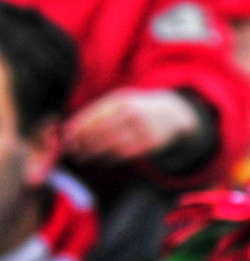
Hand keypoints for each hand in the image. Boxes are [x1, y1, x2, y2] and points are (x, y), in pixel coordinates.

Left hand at [64, 89, 201, 164]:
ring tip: (80, 157)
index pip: (96, 116)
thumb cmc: (136, 107)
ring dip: (94, 153)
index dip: (79, 127)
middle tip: (70, 150)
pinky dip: (109, 158)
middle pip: (102, 132)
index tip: (66, 135)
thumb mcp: (120, 100)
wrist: (172, 114)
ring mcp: (144, 130)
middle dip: (83, 142)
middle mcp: (134, 115)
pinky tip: (99, 160)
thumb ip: (98, 111)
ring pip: (113, 145)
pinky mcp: (151, 144)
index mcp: (122, 101)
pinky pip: (125, 154)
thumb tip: (72, 128)